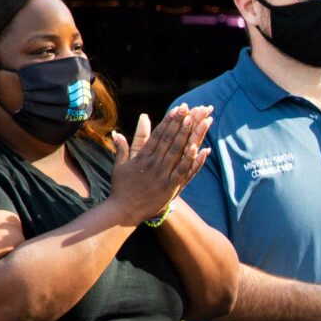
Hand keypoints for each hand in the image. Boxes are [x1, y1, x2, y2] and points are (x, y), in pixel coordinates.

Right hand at [107, 106, 211, 222]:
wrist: (123, 211)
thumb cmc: (121, 187)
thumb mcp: (120, 165)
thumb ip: (123, 148)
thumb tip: (117, 132)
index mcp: (142, 157)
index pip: (158, 134)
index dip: (169, 121)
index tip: (178, 109)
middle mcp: (154, 163)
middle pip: (170, 139)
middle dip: (182, 123)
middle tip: (192, 109)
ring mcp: (163, 175)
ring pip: (179, 152)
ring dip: (191, 136)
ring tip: (201, 121)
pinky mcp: (171, 187)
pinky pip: (184, 171)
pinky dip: (193, 160)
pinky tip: (202, 148)